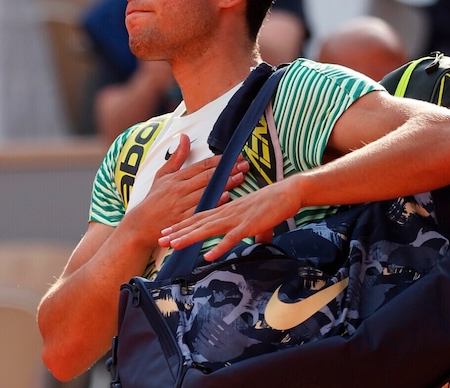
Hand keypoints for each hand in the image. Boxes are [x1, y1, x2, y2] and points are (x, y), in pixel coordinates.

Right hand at [123, 134, 248, 248]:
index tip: (235, 156)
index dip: (220, 160)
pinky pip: (201, 209)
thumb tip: (183, 136)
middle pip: (208, 177)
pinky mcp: (183, 219)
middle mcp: (179, 189)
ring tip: (240, 177)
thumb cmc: (153, 200)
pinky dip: (214, 202)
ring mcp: (181, 204)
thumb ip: (176, 157)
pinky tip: (226, 197)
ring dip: (225, 184)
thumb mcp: (161, 176)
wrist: (140, 225)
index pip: (202, 166)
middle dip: (228, 170)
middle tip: (244, 165)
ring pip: (207, 191)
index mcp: (176, 178)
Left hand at [159, 177, 302, 260]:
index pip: (199, 217)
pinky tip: (208, 256)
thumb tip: (261, 243)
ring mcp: (236, 219)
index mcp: (226, 211)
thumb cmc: (274, 205)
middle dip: (178, 232)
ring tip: (174, 245)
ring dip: (190, 238)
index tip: (167, 231)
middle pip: (197, 223)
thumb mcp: (259, 221)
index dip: (181, 224)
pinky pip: (231, 238)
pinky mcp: (248, 226)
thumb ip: (257, 233)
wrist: (288, 193)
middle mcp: (226, 213)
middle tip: (160, 239)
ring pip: (208, 230)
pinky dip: (219, 247)